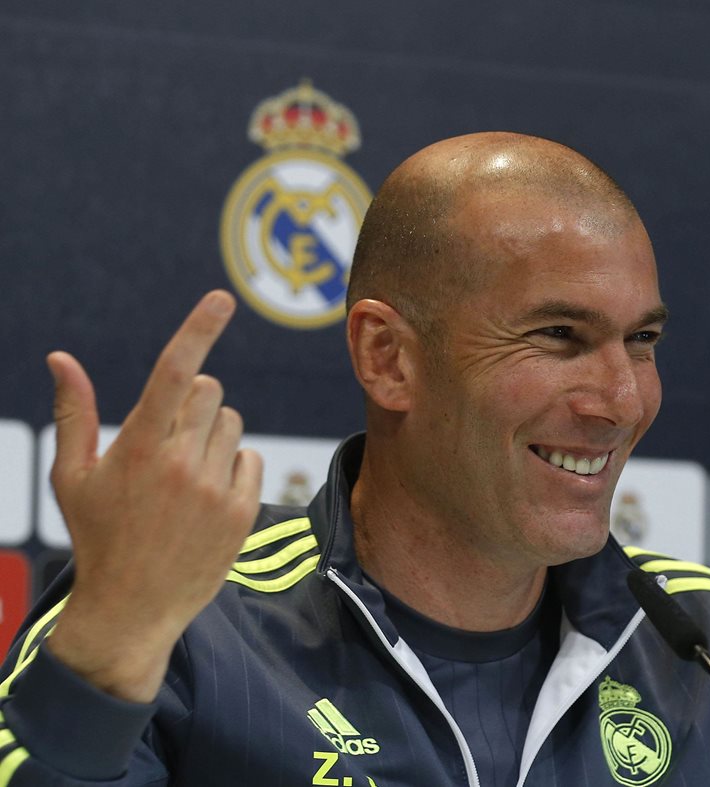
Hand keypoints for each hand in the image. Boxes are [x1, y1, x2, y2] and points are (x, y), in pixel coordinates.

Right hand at [45, 291, 262, 702]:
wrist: (132, 608)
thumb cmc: (97, 536)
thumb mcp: (72, 476)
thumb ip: (73, 412)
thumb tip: (61, 358)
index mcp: (136, 446)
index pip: (174, 372)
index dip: (198, 329)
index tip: (221, 299)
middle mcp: (179, 462)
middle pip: (210, 392)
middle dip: (194, 403)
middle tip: (169, 440)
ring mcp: (214, 488)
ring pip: (233, 424)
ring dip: (214, 435)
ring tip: (184, 474)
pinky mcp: (241, 511)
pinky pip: (252, 459)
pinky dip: (234, 466)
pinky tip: (207, 495)